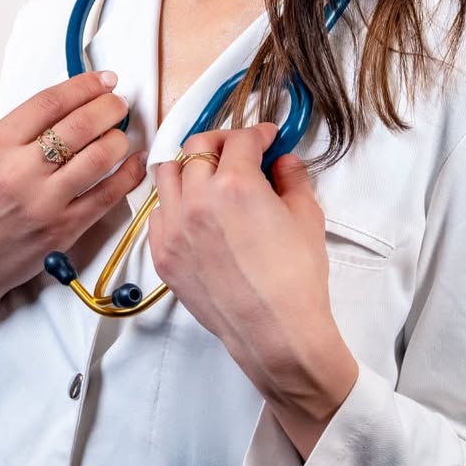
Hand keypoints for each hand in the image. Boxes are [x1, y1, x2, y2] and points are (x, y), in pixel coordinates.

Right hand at [0, 70, 145, 329]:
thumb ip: (5, 129)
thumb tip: (51, 110)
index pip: (50, 103)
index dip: (83, 86)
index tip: (102, 80)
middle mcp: (19, 172)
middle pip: (80, 125)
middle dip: (109, 107)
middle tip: (118, 103)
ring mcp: (44, 202)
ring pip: (99, 157)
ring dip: (119, 138)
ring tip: (122, 131)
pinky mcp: (62, 230)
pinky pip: (106, 196)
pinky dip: (127, 175)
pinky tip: (135, 161)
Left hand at [147, 121, 344, 396]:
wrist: (274, 332)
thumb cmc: (296, 278)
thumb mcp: (307, 218)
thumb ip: (292, 179)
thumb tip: (282, 161)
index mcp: (236, 184)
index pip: (241, 139)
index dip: (258, 133)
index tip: (267, 138)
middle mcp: (197, 199)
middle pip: (198, 147)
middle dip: (222, 142)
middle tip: (239, 151)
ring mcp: (173, 227)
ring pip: (168, 174)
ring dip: (190, 166)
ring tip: (209, 175)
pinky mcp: (162, 253)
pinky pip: (158, 212)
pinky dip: (174, 202)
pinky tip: (195, 211)